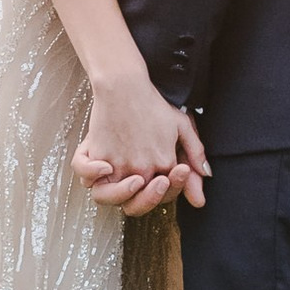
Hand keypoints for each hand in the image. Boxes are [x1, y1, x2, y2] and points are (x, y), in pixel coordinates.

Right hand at [74, 65, 208, 217]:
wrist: (127, 84)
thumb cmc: (154, 104)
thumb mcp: (182, 125)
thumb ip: (195, 155)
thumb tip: (202, 187)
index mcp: (162, 163)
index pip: (167, 194)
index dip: (171, 189)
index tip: (171, 173)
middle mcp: (139, 168)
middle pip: (138, 204)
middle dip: (149, 199)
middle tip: (155, 181)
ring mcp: (117, 163)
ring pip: (110, 198)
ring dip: (122, 194)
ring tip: (132, 179)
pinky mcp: (98, 154)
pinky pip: (86, 177)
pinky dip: (91, 175)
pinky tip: (104, 168)